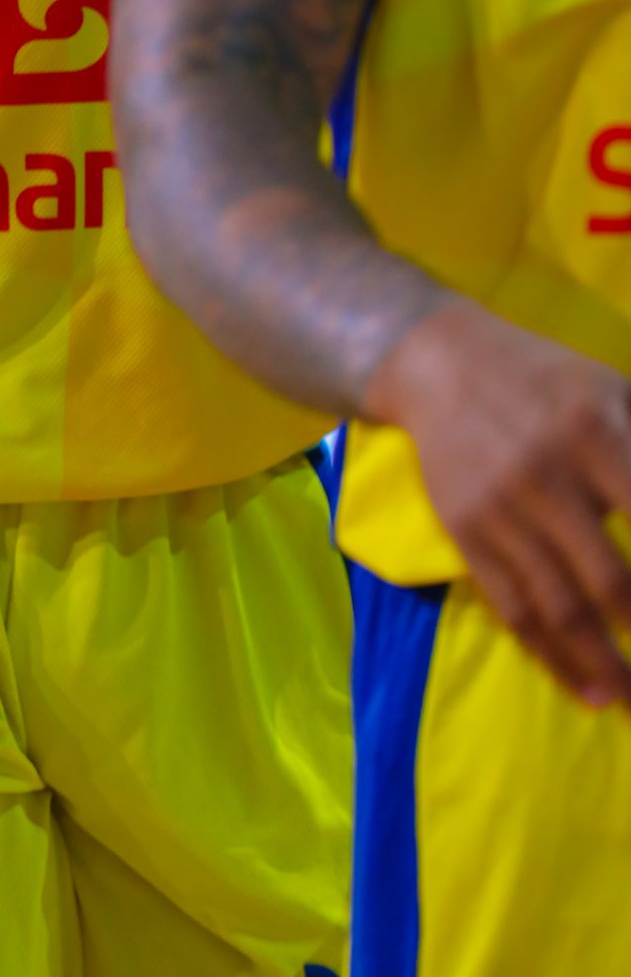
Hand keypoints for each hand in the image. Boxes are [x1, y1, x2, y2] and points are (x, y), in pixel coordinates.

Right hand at [368, 296, 630, 706]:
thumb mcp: (613, 392)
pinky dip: (554, 657)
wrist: (440, 365)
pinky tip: (587, 689)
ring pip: (560, 608)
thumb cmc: (548, 382)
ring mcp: (501, 508)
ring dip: (605, 667)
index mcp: (594, 431)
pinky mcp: (466, 532)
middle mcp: (545, 473)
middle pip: (610, 580)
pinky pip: (514, 608)